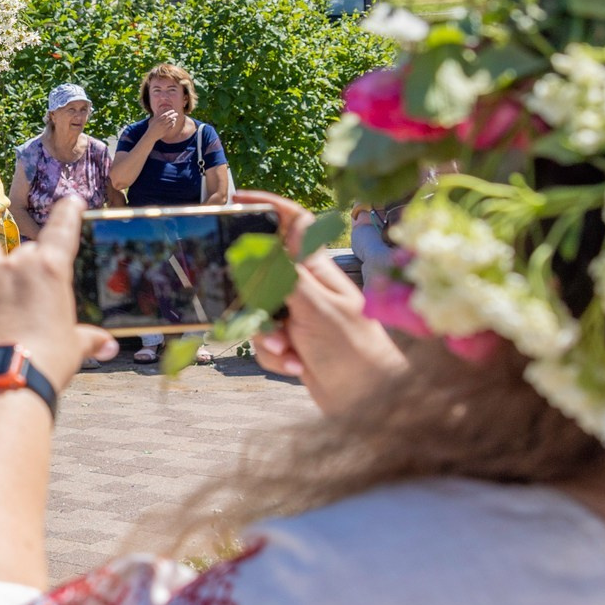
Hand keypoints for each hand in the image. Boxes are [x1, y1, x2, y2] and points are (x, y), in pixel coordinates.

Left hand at [0, 196, 115, 391]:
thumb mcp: (73, 349)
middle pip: (23, 250)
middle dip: (24, 267)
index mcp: (50, 271)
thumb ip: (88, 339)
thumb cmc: (45, 366)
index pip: (62, 230)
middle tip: (22, 295)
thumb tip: (107, 346)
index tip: (70, 202)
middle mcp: (14, 265)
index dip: (67, 213)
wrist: (1, 386)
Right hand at [146, 109, 187, 143]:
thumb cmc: (151, 127)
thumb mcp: (153, 120)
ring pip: (172, 122)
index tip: (173, 110)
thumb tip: (160, 110)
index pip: (166, 114)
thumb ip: (157, 115)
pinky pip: (172, 126)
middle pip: (170, 117)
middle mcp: (162, 123)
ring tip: (174, 118)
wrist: (151, 135)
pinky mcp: (166, 131)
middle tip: (176, 113)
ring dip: (174, 119)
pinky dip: (173, 124)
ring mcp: (164, 127)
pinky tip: (173, 123)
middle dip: (174, 115)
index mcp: (158, 119)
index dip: (170, 112)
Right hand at [232, 192, 406, 412]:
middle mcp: (308, 288)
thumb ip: (289, 273)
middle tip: (267, 318)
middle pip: (261, 274)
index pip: (292, 224)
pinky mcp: (295, 343)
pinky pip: (264, 341)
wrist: (369, 403)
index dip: (265, 207)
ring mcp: (301, 316)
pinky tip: (296, 366)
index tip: (234, 201)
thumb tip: (278, 232)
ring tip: (289, 350)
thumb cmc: (354, 351)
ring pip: (258, 313)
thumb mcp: (316, 309)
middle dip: (254, 300)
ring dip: (265, 335)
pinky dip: (275, 356)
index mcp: (318, 270)